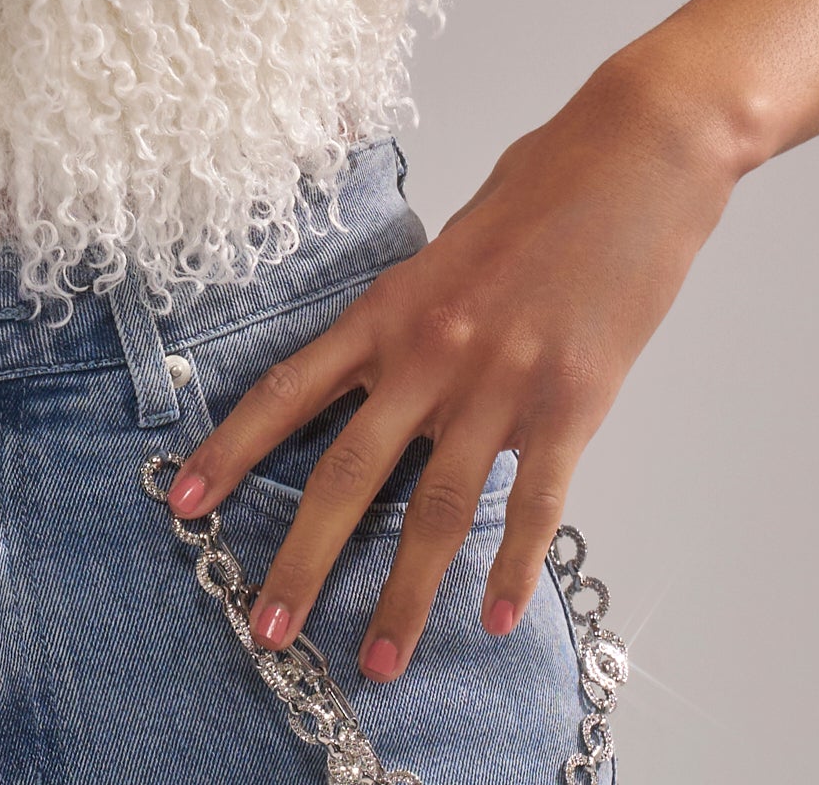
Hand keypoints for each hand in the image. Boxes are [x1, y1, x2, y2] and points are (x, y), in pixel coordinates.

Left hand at [164, 66, 739, 679]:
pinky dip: (512, 569)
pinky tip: (495, 618)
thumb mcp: (457, 240)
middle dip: (303, 559)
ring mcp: (501, 383)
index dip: (231, 451)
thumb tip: (405, 358)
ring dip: (404, 597)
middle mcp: (433, 353)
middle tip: (265, 628)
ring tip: (377, 663)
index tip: (181, 502)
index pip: (290, 390)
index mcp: (392, 305)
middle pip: (349, 473)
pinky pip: (533, 506)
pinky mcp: (571, 406)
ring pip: (436, 512)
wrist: (637, 156)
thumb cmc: (547, 182)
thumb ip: (423, 306)